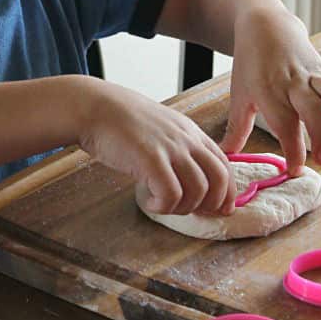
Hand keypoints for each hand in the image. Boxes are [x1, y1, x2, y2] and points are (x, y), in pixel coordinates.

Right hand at [78, 79, 237, 215]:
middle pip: (219, 178)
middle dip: (212, 204)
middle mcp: (185, 138)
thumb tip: (190, 176)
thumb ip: (177, 146)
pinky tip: (147, 200)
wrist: (94, 107)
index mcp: (190, 131)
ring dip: (181, 207)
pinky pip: (171, 195)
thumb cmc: (121, 121)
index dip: (227, 191)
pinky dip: (162, 206)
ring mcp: (169, 148)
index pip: (223, 163)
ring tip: (161, 203)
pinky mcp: (150, 159)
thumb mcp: (160, 128)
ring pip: (197, 190)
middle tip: (191, 212)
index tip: (220, 209)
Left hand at [220, 9, 320, 174]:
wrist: (264, 26)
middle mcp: (290, 82)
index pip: (282, 123)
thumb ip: (237, 127)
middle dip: (319, 134)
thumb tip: (226, 156)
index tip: (295, 169)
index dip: (291, 147)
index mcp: (267, 91)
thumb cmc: (250, 65)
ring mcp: (309, 73)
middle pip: (309, 108)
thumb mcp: (239, 94)